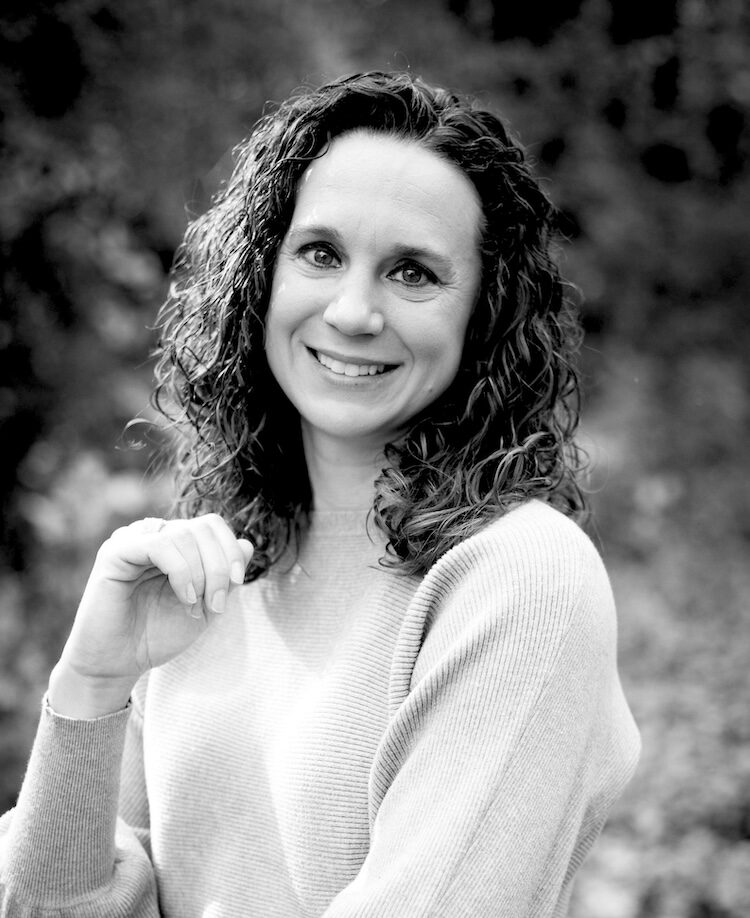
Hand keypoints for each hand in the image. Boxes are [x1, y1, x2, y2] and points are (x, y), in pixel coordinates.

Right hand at [48, 514, 252, 716]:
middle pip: (203, 527)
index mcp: (174, 543)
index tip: (237, 584)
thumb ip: (226, 577)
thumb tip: (247, 544)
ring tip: (195, 606)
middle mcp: (153, 534)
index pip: (211, 525)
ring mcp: (133, 540)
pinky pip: (159, 545)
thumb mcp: (205, 606)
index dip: (231, 550)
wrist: (118, 664)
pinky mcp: (115, 552)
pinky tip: (184, 598)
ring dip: (201, 574)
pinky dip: (182, 572)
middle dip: (220, 566)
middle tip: (217, 604)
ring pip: (184, 535)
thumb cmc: (157, 635)